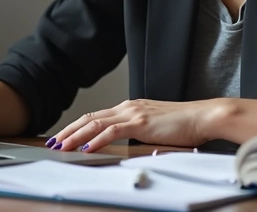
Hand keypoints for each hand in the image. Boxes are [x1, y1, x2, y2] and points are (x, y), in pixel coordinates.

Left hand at [49, 99, 221, 152]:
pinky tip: (85, 149)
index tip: (63, 137)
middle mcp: (128, 107)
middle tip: (52, 142)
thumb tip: (127, 146)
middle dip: (68, 131)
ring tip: (61, 147)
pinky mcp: (141, 123)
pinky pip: (111, 131)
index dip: (77, 127)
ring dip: (75, 136)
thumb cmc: (185, 125)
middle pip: (89, 117)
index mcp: (130, 108)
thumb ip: (140, 133)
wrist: (204, 117)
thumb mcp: (156, 128)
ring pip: (95, 123)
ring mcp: (133, 113)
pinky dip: (95, 140)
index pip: (96, 116)